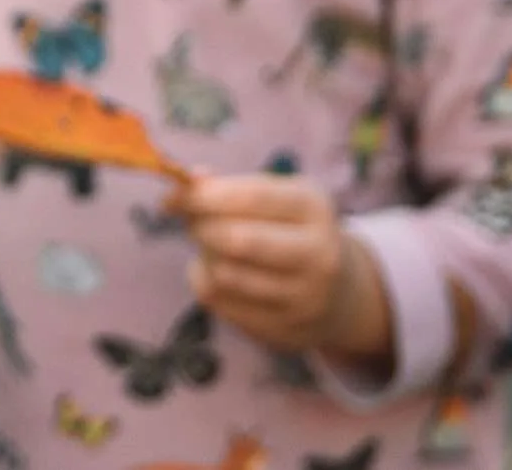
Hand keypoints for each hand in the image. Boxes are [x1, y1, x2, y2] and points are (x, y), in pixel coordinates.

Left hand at [178, 173, 390, 367]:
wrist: (339, 295)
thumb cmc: (289, 231)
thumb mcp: (274, 197)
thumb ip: (228, 187)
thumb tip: (188, 181)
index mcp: (314, 208)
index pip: (250, 198)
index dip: (201, 196)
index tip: (171, 196)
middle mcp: (319, 255)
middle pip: (235, 240)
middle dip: (200, 228)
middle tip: (192, 222)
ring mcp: (306, 298)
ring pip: (223, 273)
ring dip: (204, 256)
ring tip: (213, 247)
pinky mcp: (285, 330)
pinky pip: (219, 302)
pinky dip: (206, 281)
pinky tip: (219, 273)